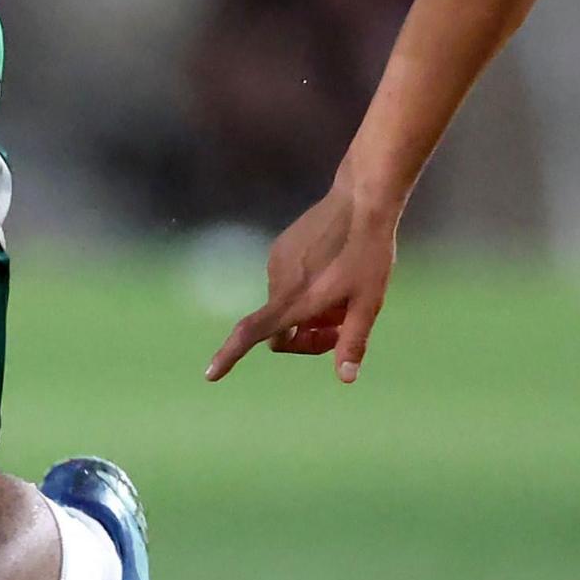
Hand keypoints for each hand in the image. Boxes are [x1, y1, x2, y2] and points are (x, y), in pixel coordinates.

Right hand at [204, 184, 405, 384]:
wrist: (362, 201)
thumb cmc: (369, 254)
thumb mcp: (369, 303)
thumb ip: (353, 342)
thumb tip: (345, 379)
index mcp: (294, 300)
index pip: (251, 333)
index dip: (229, 356)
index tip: (210, 375)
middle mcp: (277, 282)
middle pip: (280, 330)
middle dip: (306, 337)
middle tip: (342, 327)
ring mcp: (276, 262)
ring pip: (285, 305)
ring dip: (308, 311)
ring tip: (343, 294)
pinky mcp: (280, 247)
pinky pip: (286, 282)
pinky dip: (304, 290)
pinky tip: (333, 273)